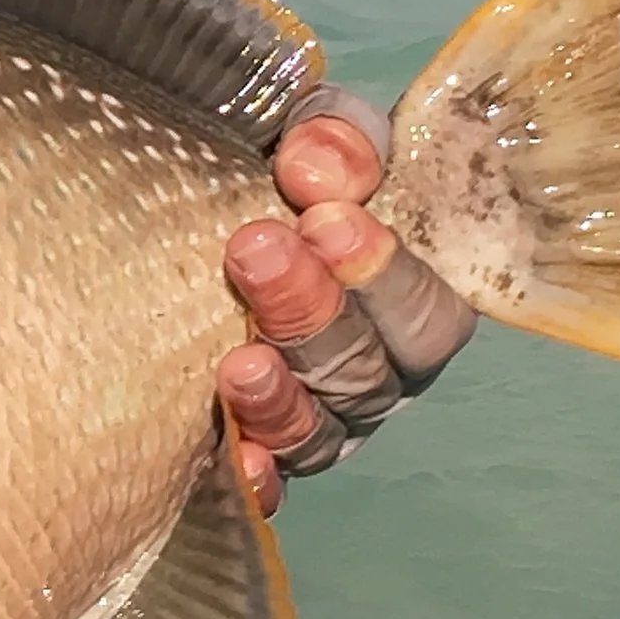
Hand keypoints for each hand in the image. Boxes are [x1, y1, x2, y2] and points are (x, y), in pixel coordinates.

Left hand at [218, 88, 476, 510]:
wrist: (189, 209)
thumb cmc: (278, 174)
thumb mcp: (310, 137)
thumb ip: (331, 137)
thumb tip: (316, 167)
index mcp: (408, 303)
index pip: (430, 313)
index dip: (386, 273)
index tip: (325, 217)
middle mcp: (374, 373)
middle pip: (368, 371)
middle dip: (314, 311)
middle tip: (255, 248)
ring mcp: (317, 419)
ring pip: (320, 430)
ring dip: (282, 394)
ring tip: (237, 358)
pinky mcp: (255, 449)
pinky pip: (270, 481)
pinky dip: (258, 474)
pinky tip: (239, 457)